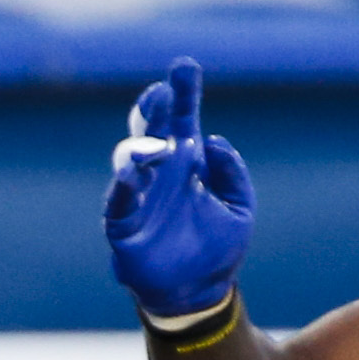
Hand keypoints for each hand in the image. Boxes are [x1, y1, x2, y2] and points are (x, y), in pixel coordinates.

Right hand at [104, 57, 253, 318]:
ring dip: (141, 148)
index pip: (182, 120)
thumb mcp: (240, 208)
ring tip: (157, 146)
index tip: (184, 67)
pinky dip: (124, 186)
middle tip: (163, 93)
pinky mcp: (123, 226)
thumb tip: (213, 141)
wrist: (199, 293)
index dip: (182, 94)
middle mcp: (159, 173)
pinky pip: (118, 202)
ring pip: (130, 160)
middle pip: (152, 130)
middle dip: (154, 109)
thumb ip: (233, 174)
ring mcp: (139, 197)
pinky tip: (133, 173)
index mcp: (187, 163)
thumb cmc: (217, 248)